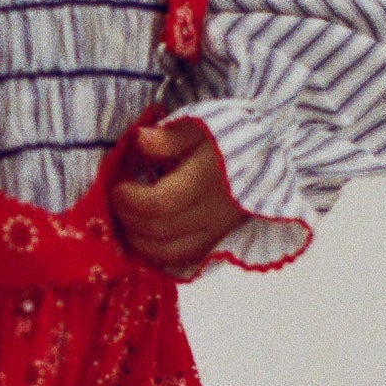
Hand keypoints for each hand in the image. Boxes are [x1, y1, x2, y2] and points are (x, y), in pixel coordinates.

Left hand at [110, 114, 247, 277]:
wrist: (268, 157)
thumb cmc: (227, 139)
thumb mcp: (200, 125)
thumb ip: (169, 137)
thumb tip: (140, 140)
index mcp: (207, 181)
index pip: (160, 203)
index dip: (131, 200)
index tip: (118, 188)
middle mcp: (213, 212)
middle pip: (161, 231)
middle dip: (129, 220)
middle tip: (117, 204)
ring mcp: (218, 231)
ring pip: (171, 254)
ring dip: (141, 243)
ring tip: (127, 223)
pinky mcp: (219, 241)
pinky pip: (185, 259)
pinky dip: (159, 255)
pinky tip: (146, 239)